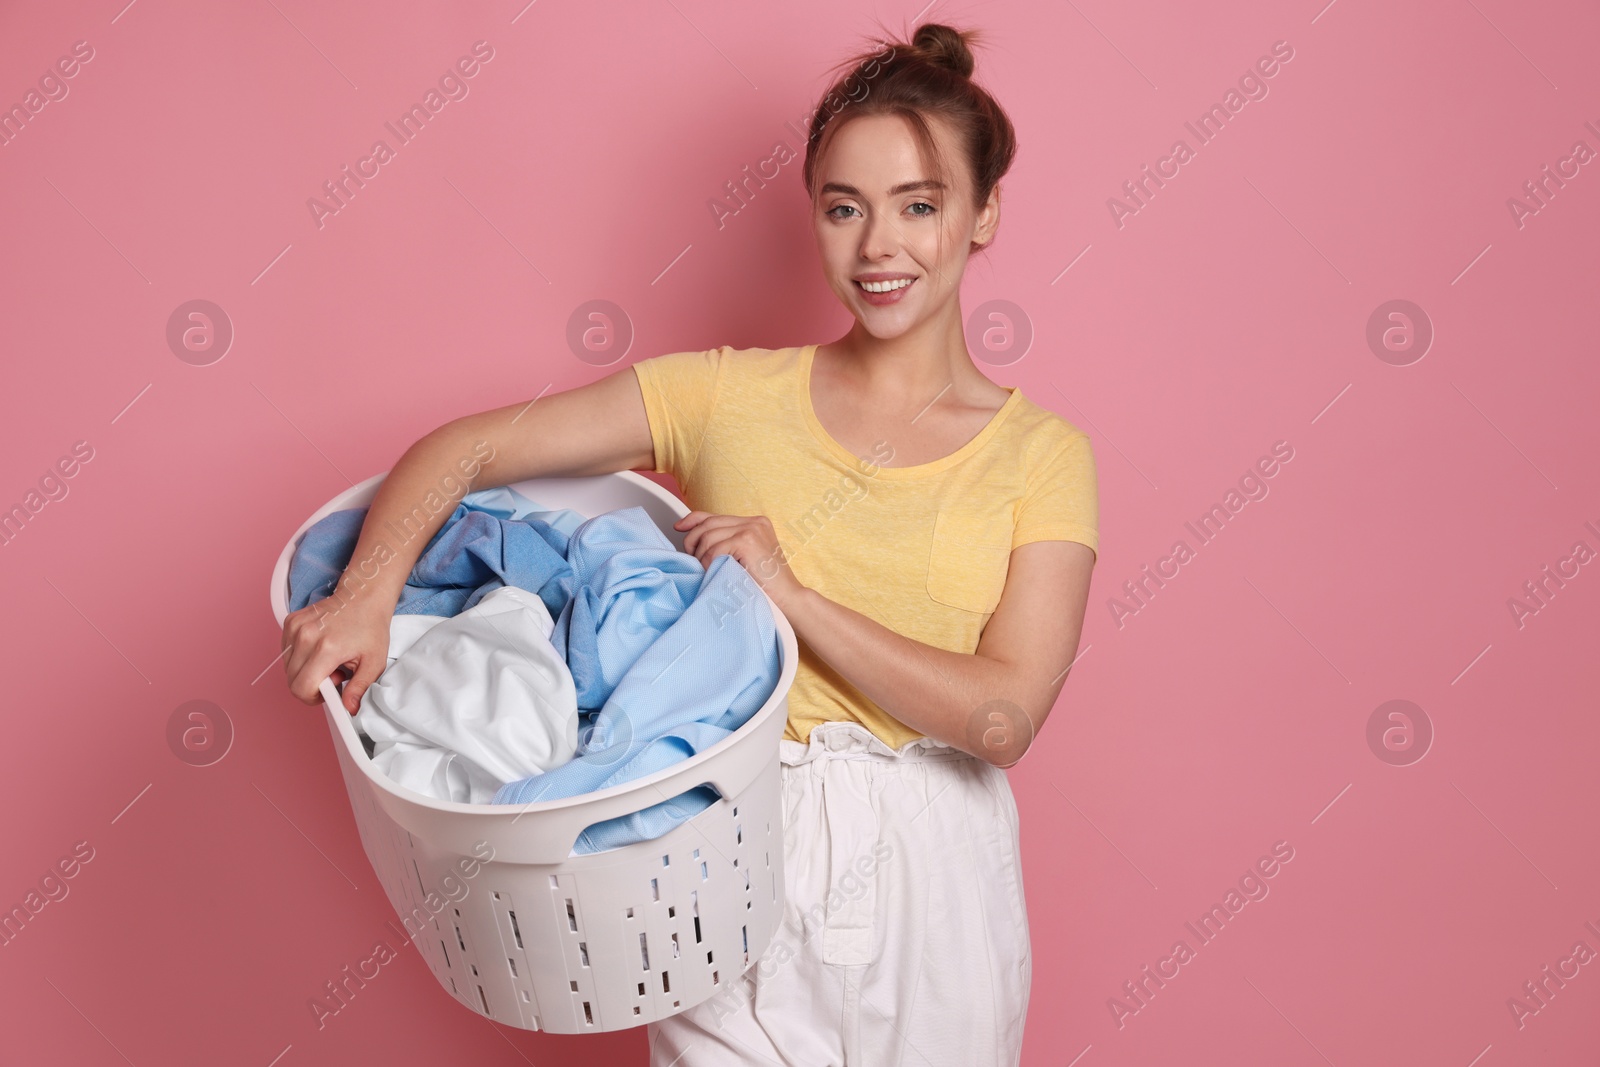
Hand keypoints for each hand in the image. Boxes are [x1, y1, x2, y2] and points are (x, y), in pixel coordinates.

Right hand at [280, 595, 393, 715]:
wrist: (363, 596)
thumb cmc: (370, 627)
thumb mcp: (374, 662)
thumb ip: (360, 688)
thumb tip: (349, 708)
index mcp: (327, 648)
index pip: (302, 688)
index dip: (313, 697)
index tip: (328, 691)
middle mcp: (306, 636)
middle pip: (292, 681)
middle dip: (311, 685)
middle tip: (333, 673)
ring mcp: (295, 627)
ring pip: (287, 667)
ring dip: (305, 671)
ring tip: (328, 660)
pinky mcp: (290, 622)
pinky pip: (286, 652)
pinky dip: (300, 657)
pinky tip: (319, 649)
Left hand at [674, 511, 804, 613]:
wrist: (788, 600)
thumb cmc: (765, 586)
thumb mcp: (742, 559)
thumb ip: (724, 545)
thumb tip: (692, 538)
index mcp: (754, 523)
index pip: (714, 515)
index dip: (692, 520)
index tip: (679, 528)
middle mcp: (753, 521)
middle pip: (708, 524)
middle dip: (693, 542)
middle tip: (694, 562)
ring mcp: (751, 529)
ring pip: (708, 537)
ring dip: (701, 557)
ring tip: (708, 572)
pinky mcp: (747, 540)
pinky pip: (714, 549)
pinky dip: (709, 563)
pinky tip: (715, 574)